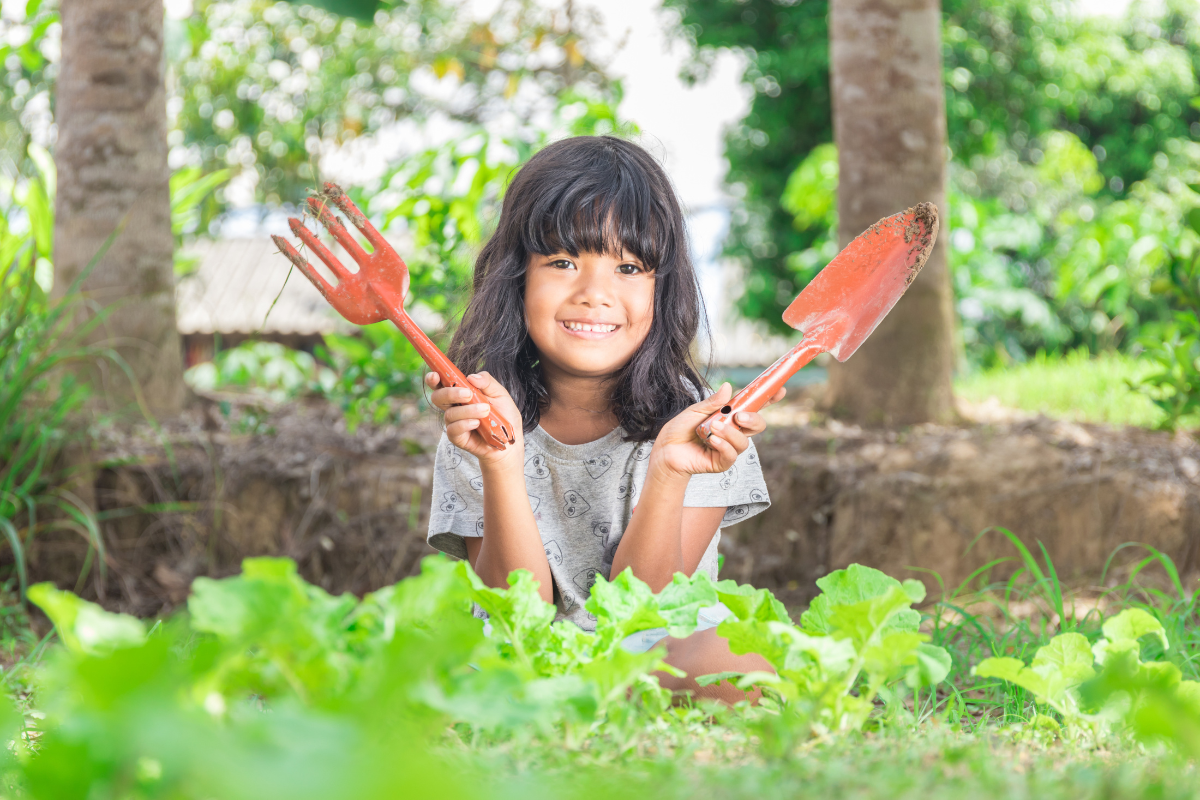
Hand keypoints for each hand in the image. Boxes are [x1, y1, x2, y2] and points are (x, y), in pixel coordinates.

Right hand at [426, 370, 522, 465]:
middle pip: (438, 397)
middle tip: (468, 394)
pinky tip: (477, 423)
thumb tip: (471, 377)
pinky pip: (453, 429)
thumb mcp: (500, 394)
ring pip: (449, 414)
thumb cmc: (504, 415)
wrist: (510, 440)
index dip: (434, 378)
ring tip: (485, 411)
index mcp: (460, 393)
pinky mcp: (457, 437)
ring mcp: (454, 422)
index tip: (435, 375)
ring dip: (467, 410)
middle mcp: (454, 407)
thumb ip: (487, 382)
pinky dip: (465, 424)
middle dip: (450, 393)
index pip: (441, 383)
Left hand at [648, 382, 784, 476]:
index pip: (753, 407)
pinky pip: (731, 455)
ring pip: (744, 442)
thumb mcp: (696, 410)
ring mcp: (728, 448)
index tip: (780, 390)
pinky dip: (723, 446)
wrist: (665, 450)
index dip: (769, 399)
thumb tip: (728, 387)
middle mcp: (733, 432)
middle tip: (740, 416)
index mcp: (729, 416)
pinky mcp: (721, 462)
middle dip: (754, 420)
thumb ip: (713, 402)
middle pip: (757, 426)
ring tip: (713, 427)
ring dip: (730, 433)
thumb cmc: (680, 429)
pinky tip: (712, 441)